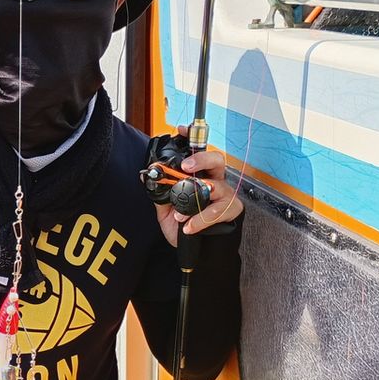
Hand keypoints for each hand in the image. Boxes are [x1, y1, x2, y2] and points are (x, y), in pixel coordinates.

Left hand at [154, 125, 243, 246]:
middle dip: (202, 159)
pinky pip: (217, 211)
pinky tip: (188, 227)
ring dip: (197, 199)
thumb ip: (161, 192)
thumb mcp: (166, 209)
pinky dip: (200, 220)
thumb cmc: (183, 225)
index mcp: (199, 176)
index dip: (193, 137)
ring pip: (218, 186)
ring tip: (181, 213)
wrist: (194, 250)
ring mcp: (224, 195)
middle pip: (216, 160)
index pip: (199, 151)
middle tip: (187, 166)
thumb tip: (148, 177)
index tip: (182, 129)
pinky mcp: (230, 211)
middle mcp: (214, 181)